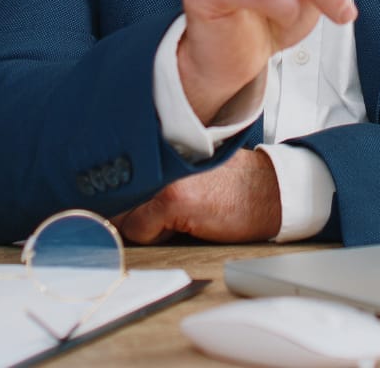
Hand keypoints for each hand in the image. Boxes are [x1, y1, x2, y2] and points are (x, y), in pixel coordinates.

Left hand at [114, 148, 282, 243]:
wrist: (272, 191)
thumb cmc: (234, 184)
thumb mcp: (190, 169)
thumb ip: (156, 174)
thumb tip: (116, 198)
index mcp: (162, 143)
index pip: (115, 168)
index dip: (113, 191)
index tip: (106, 201)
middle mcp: (159, 155)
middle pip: (114, 192)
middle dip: (124, 209)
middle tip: (157, 214)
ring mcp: (164, 177)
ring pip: (123, 213)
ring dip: (142, 223)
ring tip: (178, 217)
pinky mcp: (173, 201)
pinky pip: (139, 230)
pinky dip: (157, 237)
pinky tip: (186, 225)